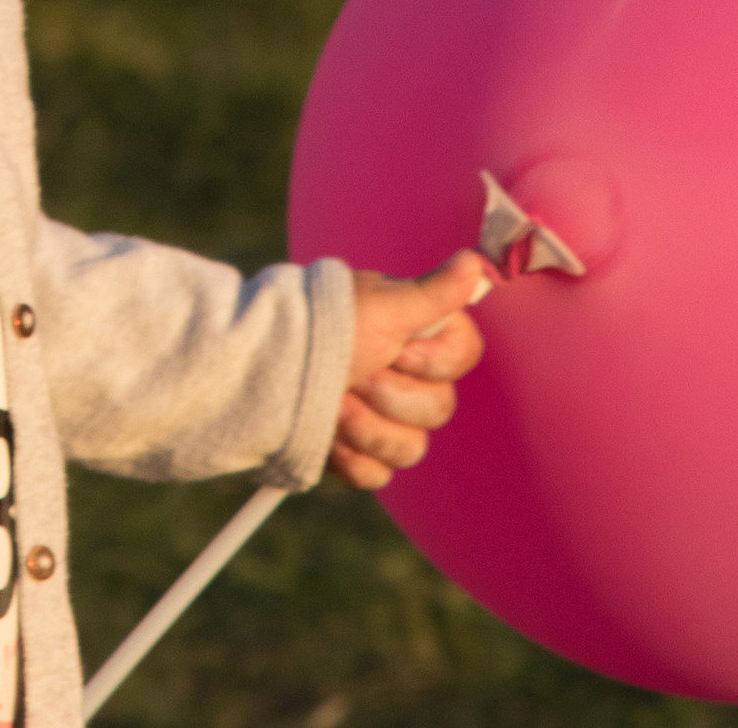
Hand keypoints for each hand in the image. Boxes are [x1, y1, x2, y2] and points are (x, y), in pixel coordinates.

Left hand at [330, 251, 491, 491]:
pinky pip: (378, 476)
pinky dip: (350, 459)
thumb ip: (435, 292)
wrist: (261, 371)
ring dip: (365, 428)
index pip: (462, 358)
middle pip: (438, 409)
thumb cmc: (323, 328)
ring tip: (332, 403)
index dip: (430, 362)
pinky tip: (327, 436)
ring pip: (410, 448)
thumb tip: (477, 261)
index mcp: (415, 334)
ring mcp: (381, 419)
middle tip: (355, 374)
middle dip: (389, 395)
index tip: (395, 349)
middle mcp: (403, 376)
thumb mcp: (384, 306)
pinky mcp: (356, 454)